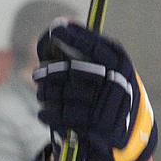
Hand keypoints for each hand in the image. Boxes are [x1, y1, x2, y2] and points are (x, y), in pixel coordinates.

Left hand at [34, 21, 156, 160]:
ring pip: (63, 94)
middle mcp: (116, 83)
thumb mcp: (108, 72)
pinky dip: (47, 113)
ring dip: (46, 94)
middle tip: (36, 73)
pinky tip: (44, 112)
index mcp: (120, 65)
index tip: (56, 28)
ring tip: (42, 93)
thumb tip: (58, 27)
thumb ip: (88, 55)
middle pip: (73, 72)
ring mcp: (105, 105)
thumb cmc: (107, 94)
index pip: (96, 47)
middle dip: (50, 72)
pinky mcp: (95, 125)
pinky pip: (61, 115)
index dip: (75, 36)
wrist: (124, 132)